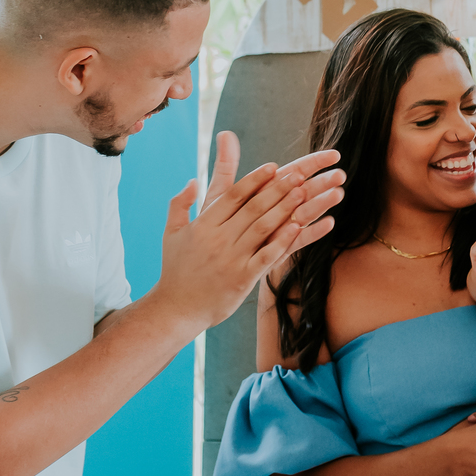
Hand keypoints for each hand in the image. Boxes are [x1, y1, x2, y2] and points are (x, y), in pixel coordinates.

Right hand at [155, 132, 343, 331]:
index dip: (255, 179)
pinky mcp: (242, 278)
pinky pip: (266, 256)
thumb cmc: (175, 270)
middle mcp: (218, 239)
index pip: (233, 196)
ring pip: (263, 227)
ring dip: (285, 208)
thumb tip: (193, 180)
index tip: (273, 167)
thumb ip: (180, 204)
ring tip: (304, 193)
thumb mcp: (171, 233)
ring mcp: (231, 259)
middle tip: (298, 174)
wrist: (176, 309)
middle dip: (277, 189)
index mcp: (203, 225)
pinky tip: (298, 227)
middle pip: (253, 207)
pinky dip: (282, 240)